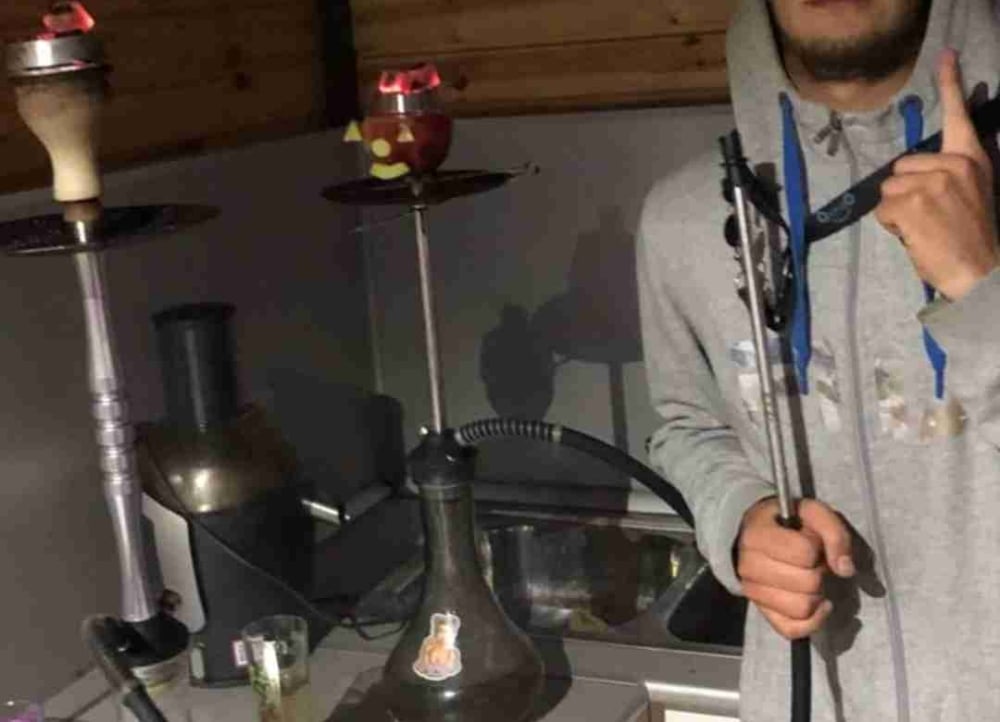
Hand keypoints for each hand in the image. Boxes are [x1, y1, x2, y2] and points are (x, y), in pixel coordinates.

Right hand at [736, 497, 854, 639]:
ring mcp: (753, 592)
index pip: (804, 552)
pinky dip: (813, 622)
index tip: (810, 541)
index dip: (816, 547)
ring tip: (810, 579)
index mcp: (758, 535)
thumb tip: (845, 569)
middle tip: (813, 562)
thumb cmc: (788, 523)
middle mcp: (748, 566)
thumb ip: (834, 533)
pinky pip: (792, 630)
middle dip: (819, 572)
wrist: (755, 533)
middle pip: (807, 583)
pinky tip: (819, 605)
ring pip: (801, 609)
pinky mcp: (762, 612)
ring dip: (816, 595)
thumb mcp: (813, 513)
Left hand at [875, 49, 997, 300]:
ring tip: (923, 227)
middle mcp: (953, 164)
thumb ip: (952, 173)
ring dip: (895, 211)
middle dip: (904, 192)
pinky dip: (890, 225)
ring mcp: (931, 182)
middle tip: (928, 217)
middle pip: (899, 167)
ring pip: (887, 189)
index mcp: (971, 159)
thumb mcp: (972, 193)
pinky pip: (881, 209)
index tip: (945, 55)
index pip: (959, 116)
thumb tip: (918, 168)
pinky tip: (914, 234)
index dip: (950, 84)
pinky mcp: (912, 202)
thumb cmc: (972, 237)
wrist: (982, 271)